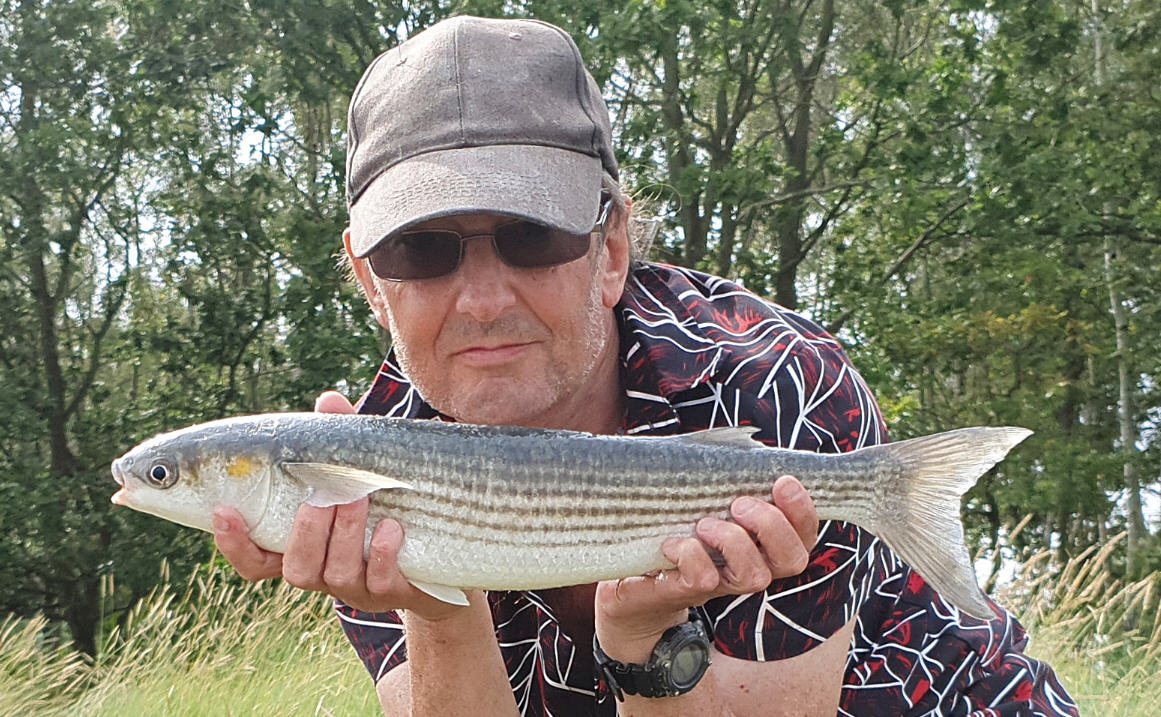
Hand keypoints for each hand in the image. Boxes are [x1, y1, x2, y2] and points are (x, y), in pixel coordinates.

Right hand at [216, 391, 472, 619]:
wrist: (453, 542)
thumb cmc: (393, 500)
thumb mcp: (369, 468)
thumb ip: (344, 439)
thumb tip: (328, 400)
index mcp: (307, 546)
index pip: (254, 560)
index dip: (233, 543)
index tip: (225, 510)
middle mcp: (326, 573)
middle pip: (294, 569)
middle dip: (303, 533)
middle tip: (319, 499)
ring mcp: (360, 588)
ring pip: (335, 575)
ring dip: (343, 534)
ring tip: (359, 497)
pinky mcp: (397, 593)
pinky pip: (380, 582)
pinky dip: (381, 554)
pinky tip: (392, 529)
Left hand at [594, 475, 816, 660]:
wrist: (630, 579)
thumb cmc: (673, 523)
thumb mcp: (702, 494)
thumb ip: (727, 473)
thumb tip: (747, 442)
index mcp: (761, 542)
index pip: (804, 534)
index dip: (803, 510)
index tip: (783, 480)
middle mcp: (751, 567)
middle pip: (792, 559)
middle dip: (772, 525)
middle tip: (740, 504)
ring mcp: (721, 584)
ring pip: (755, 575)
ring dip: (734, 541)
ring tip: (705, 524)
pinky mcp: (686, 591)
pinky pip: (704, 579)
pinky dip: (692, 556)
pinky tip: (673, 543)